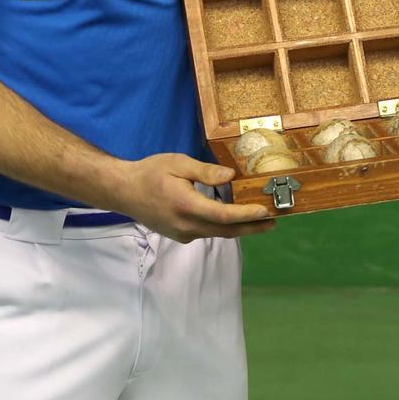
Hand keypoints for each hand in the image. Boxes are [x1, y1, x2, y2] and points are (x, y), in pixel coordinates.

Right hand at [114, 153, 275, 242]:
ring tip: (260, 221)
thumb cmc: (150, 173)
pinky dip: (223, 227)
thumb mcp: (178, 164)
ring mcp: (182, 234)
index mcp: (186, 205)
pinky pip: (206, 232)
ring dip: (240, 228)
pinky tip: (234, 219)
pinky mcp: (180, 235)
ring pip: (217, 233)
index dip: (247, 215)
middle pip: (226, 230)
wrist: (124, 192)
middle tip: (274, 222)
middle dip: (252, 227)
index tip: (266, 212)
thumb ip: (205, 172)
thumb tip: (231, 177)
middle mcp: (186, 225)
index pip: (223, 215)